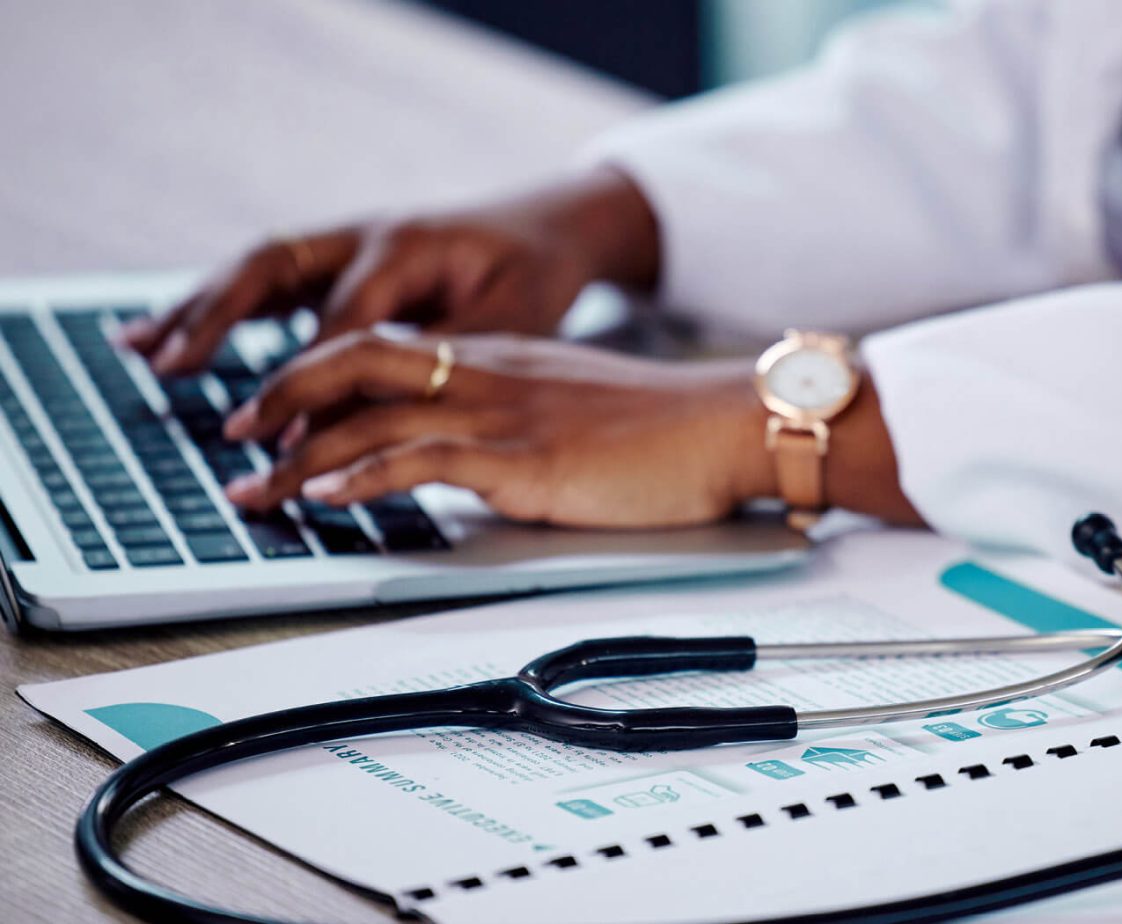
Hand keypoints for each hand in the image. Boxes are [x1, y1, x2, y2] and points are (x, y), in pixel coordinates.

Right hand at [119, 168, 660, 374]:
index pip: (343, 320)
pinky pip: (268, 279)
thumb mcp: (506, 323)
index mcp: (408, 245)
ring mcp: (346, 240)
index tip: (281, 434)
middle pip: (273, 267)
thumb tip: (371, 416)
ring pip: (257, 268)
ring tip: (138, 348)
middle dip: (218, 317)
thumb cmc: (533, 277)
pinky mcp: (338, 258)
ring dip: (197, 307)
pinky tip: (169, 337)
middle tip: (170, 365)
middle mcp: (365, 233)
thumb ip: (440, 364)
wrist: (549, 227)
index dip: (312, 378)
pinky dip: (218, 306)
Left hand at [221, 333, 775, 527]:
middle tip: (232, 436)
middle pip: (352, 359)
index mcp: (500, 356)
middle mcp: (488, 373)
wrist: (727, 424)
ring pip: (368, 414)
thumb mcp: (576, 408)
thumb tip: (474, 464)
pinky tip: (323, 498)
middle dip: (277, 396)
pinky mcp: (523, 459)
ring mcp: (502, 413)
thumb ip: (519, 422)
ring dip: (295, 454)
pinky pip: (418, 459)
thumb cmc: (668, 429)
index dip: (313, 374)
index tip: (274, 411)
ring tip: (251, 490)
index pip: (381, 346)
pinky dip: (358, 478)